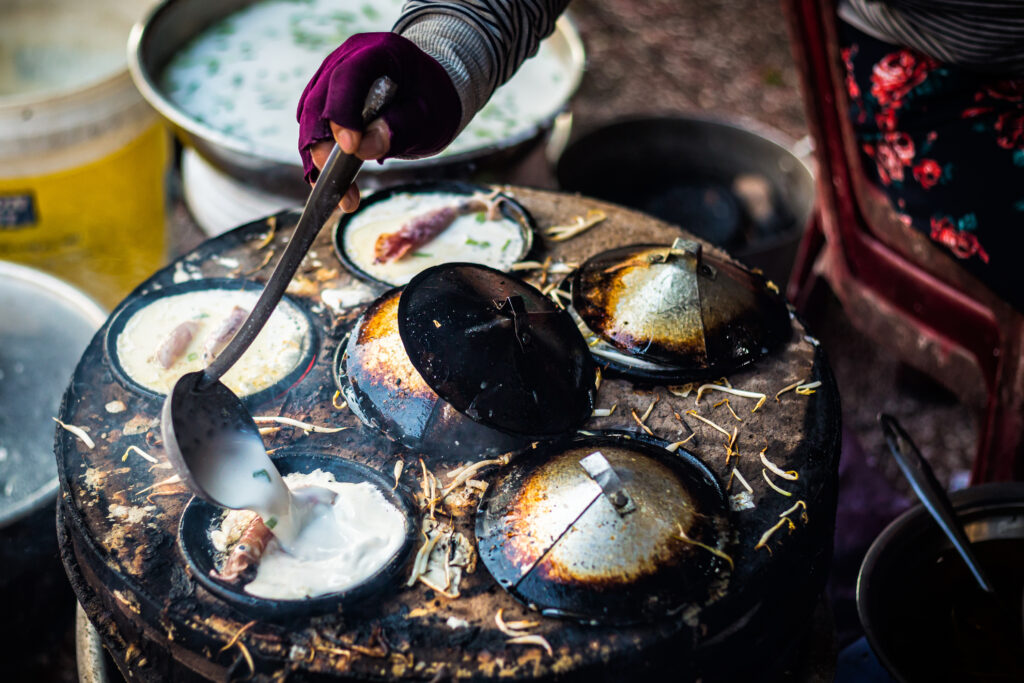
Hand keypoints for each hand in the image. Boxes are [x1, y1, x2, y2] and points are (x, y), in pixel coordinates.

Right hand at [297, 33, 461, 210]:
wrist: (428, 90)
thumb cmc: (432, 99)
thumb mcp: (430, 116)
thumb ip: (400, 128)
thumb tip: (363, 149)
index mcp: (376, 51)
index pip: (346, 77)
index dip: (342, 114)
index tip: (350, 149)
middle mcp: (345, 59)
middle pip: (318, 102)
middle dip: (324, 147)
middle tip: (340, 187)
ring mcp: (330, 78)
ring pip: (309, 120)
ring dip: (320, 160)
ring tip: (344, 197)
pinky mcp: (324, 100)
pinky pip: (313, 130)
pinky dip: (321, 159)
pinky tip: (336, 186)